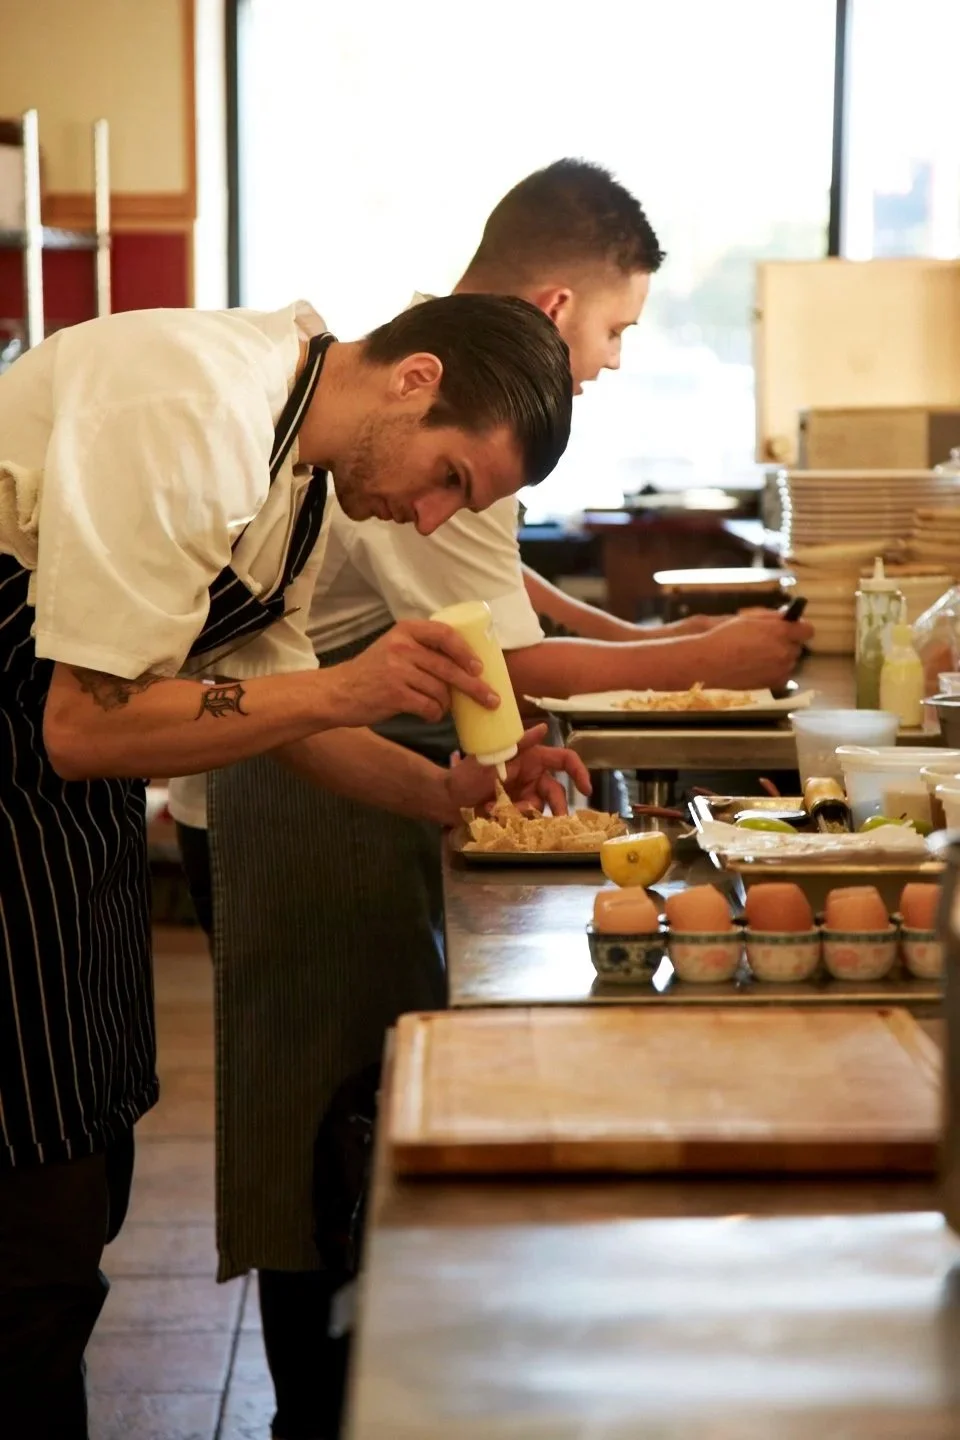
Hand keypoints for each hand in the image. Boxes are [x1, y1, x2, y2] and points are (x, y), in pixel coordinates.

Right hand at [324, 620, 497, 726]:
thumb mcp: (393, 648)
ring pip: (441, 691)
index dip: (467, 651)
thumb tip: (466, 665)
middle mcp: (402, 647)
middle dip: (475, 687)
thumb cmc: (371, 673)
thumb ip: (421, 649)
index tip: (480, 667)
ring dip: (446, 704)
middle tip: (491, 700)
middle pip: (449, 668)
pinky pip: (429, 707)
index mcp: (406, 630)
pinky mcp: (394, 694)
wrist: (337, 692)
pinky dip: (434, 714)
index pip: (445, 634)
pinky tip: (429, 715)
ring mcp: (397, 670)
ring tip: (440, 707)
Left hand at [444, 723, 591, 819]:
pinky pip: (528, 821)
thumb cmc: (467, 775)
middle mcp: (532, 777)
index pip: (564, 760)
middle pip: (557, 792)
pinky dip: (514, 820)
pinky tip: (494, 814)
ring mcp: (525, 796)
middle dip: (557, 807)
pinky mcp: (517, 813)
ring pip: (542, 809)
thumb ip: (520, 744)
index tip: (586, 790)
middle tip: (555, 820)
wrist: (447, 800)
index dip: (579, 772)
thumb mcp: (493, 756)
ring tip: (503, 812)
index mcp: (532, 758)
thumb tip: (543, 728)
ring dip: (526, 813)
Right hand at [704, 614, 814, 689]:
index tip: (792, 628)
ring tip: (756, 657)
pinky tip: (755, 668)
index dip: (799, 628)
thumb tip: (786, 618)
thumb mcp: (749, 619)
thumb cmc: (725, 638)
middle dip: (786, 644)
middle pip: (797, 647)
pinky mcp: (774, 685)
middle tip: (766, 643)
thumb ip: (772, 618)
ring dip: (779, 659)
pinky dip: (773, 673)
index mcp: (781, 632)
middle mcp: (785, 652)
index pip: (807, 630)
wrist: (709, 664)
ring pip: (789, 662)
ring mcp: (781, 670)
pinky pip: (781, 676)